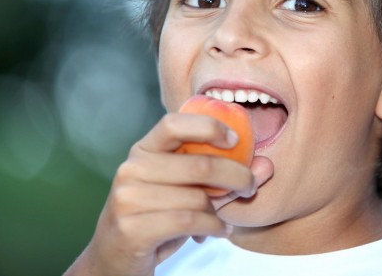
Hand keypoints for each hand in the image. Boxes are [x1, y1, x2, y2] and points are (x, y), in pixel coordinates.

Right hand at [64, 112, 273, 275]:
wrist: (114, 259)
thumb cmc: (157, 218)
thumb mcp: (185, 191)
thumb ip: (223, 178)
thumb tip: (268, 166)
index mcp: (143, 151)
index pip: (173, 123)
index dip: (208, 126)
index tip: (235, 138)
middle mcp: (131, 169)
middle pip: (198, 164)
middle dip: (235, 175)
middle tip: (250, 186)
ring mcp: (128, 199)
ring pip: (197, 198)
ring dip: (220, 210)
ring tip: (223, 218)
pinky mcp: (132, 228)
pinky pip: (189, 221)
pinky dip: (213, 227)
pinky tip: (219, 231)